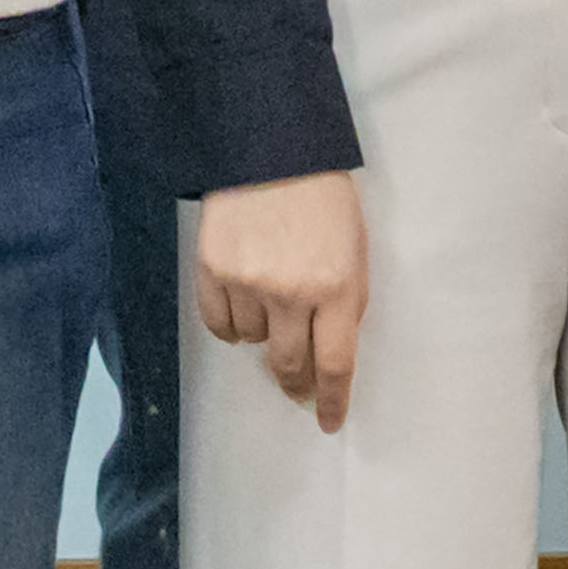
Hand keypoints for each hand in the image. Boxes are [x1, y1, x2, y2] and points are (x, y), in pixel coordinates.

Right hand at [190, 171, 367, 429]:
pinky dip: (231, 324)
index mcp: (338, 287)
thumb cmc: (323, 197)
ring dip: (263, 335)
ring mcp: (248, 282)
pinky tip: (242, 303)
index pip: (335, 364)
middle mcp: (292, 292)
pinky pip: (219, 324)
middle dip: (294, 382)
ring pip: (252, 342)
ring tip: (270, 299)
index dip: (331, 400)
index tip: (328, 421)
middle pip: (290, 364)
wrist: (271, 147)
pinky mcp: (213, 269)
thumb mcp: (354, 250)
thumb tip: (327, 353)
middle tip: (295, 385)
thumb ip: (345, 302)